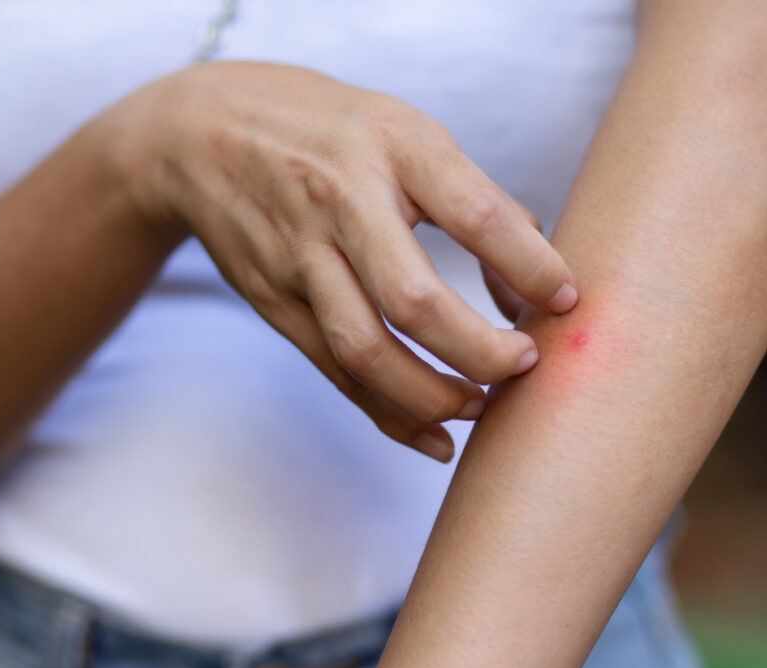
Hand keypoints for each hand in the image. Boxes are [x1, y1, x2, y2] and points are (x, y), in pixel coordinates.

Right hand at [108, 61, 576, 460]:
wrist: (200, 135)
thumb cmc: (328, 130)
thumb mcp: (405, 130)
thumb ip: (474, 197)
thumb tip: (538, 282)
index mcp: (392, 148)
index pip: (474, 215)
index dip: (530, 265)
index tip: (567, 300)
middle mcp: (341, 204)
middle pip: (414, 302)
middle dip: (480, 352)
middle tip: (524, 365)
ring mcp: (300, 260)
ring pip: (368, 352)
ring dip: (434, 397)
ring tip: (483, 405)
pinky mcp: (277, 303)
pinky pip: (338, 373)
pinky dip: (390, 416)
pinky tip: (435, 438)